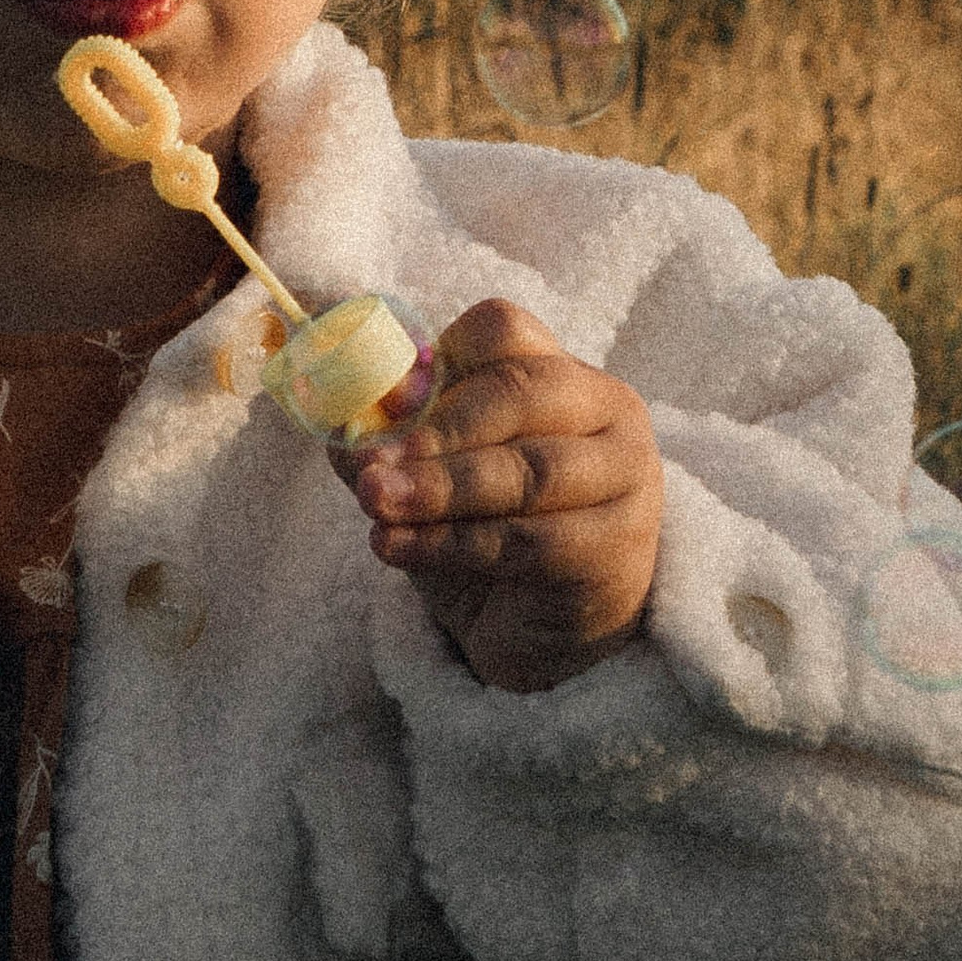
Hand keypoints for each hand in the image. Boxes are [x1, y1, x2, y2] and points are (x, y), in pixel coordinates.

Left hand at [337, 298, 661, 693]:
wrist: (536, 629)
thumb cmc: (482, 529)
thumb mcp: (430, 472)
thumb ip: (388, 438)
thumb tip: (335, 419)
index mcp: (558, 369)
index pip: (503, 331)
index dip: (434, 360)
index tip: (374, 404)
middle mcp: (607, 409)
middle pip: (519, 393)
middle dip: (434, 431)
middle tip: (368, 466)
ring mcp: (626, 476)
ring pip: (528, 470)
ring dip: (439, 488)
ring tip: (374, 505)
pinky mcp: (619, 548)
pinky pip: (531, 541)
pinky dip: (453, 544)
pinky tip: (397, 549)